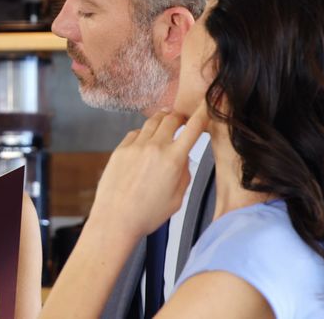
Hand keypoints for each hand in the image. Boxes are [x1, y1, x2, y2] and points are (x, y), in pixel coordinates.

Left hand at [87, 104, 207, 239]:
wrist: (116, 218)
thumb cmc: (147, 214)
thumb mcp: (177, 198)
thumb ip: (184, 174)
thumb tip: (183, 159)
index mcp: (173, 159)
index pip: (194, 128)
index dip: (203, 112)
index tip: (207, 104)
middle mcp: (154, 147)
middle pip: (171, 118)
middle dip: (180, 116)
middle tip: (183, 119)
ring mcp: (135, 146)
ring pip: (152, 122)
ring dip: (162, 119)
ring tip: (166, 122)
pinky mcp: (120, 149)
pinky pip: (135, 133)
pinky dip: (143, 132)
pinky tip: (145, 140)